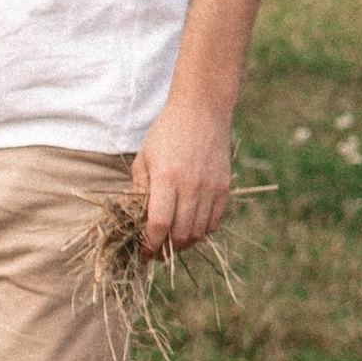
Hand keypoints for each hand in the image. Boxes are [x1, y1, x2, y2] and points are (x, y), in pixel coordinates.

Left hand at [134, 97, 232, 257]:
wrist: (202, 110)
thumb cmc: (166, 133)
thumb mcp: (143, 158)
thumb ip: (139, 189)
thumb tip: (137, 220)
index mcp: (166, 178)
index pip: (158, 225)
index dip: (149, 244)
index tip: (143, 250)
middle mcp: (191, 186)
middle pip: (180, 234)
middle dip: (165, 249)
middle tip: (155, 250)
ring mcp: (211, 188)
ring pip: (198, 232)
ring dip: (183, 243)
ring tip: (171, 241)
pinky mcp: (224, 188)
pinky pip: (214, 222)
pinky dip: (201, 231)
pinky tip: (189, 227)